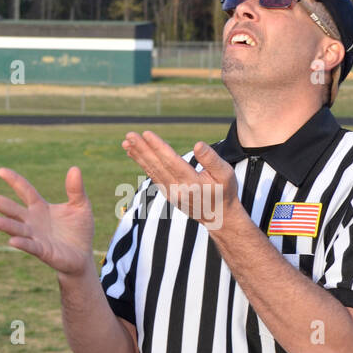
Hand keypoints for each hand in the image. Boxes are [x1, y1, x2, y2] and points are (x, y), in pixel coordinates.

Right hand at [0, 166, 94, 275]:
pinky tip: (12, 241)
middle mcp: (33, 221)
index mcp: (40, 207)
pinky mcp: (42, 251)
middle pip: (11, 209)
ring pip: (16, 228)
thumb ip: (76, 189)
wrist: (82, 256)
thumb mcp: (81, 206)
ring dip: (4, 225)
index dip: (14, 180)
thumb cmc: (79, 230)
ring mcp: (35, 236)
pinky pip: (30, 246)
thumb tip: (75, 168)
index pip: (24, 190)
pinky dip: (21, 243)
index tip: (1, 171)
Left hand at [120, 130, 237, 227]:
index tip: (146, 134)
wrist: (220, 218)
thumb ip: (212, 159)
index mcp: (193, 183)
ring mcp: (171, 194)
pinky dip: (143, 164)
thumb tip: (197, 144)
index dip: (158, 147)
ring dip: (138, 156)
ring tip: (127, 142)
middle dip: (142, 150)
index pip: (171, 162)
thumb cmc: (224, 192)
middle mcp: (178, 190)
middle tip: (129, 135)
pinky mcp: (168, 195)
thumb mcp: (226, 174)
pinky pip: (153, 176)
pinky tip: (134, 153)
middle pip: (157, 166)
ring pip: (152, 172)